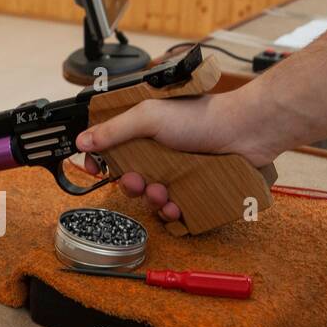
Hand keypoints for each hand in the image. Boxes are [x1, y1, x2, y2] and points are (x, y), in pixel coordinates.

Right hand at [75, 92, 264, 221]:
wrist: (244, 132)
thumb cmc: (201, 116)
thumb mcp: (149, 118)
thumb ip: (114, 130)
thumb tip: (82, 141)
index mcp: (143, 129)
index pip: (110, 146)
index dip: (99, 160)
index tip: (95, 170)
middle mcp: (157, 149)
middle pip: (127, 175)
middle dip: (128, 184)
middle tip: (136, 181)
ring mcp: (175, 169)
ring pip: (149, 195)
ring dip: (151, 199)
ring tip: (163, 193)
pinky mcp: (192, 187)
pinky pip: (173, 208)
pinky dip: (172, 210)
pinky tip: (177, 207)